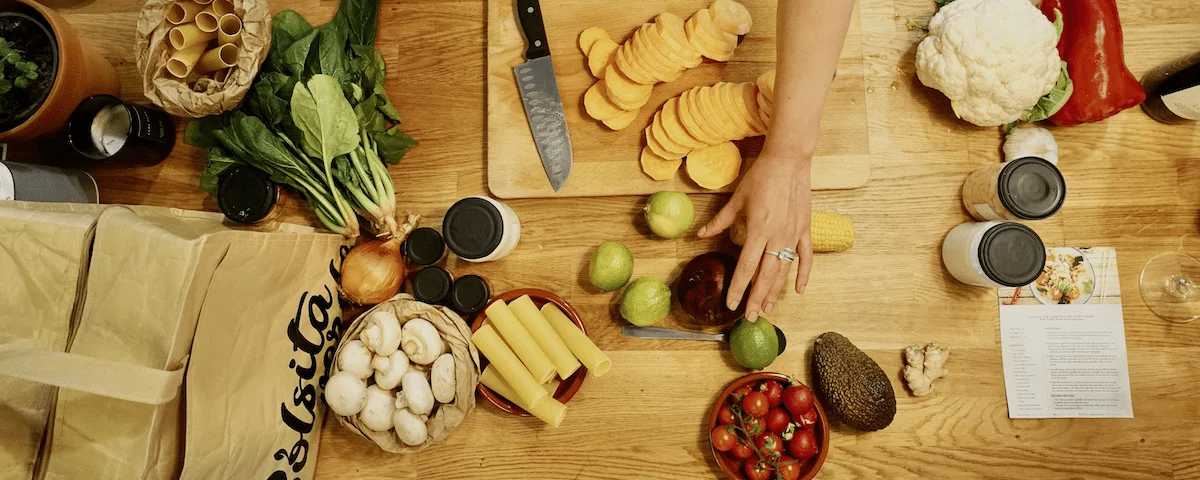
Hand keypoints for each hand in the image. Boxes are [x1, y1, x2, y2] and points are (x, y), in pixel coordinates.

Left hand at [697, 148, 812, 321]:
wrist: (789, 160)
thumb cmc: (761, 177)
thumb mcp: (737, 199)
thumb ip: (720, 221)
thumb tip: (700, 235)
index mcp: (757, 230)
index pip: (746, 268)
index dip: (738, 288)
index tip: (732, 304)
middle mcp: (777, 236)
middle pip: (766, 276)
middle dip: (757, 299)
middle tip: (751, 318)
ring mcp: (793, 234)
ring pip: (784, 271)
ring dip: (776, 292)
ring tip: (768, 309)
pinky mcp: (805, 230)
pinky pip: (806, 258)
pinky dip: (803, 275)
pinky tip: (799, 290)